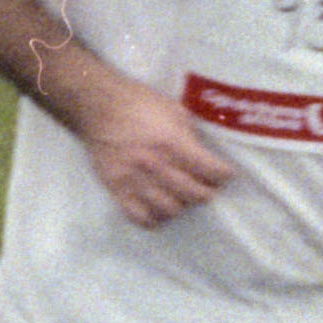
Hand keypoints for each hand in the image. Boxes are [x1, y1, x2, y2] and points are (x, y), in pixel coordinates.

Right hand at [73, 73, 238, 228]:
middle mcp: (155, 165)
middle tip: (204, 186)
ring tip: (180, 196)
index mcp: (173, 142)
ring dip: (181, 205)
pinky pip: (139, 217)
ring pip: (169, 210)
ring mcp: (134, 180)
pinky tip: (157, 209)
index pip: (211, 171)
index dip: (223, 175)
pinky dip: (153, 218)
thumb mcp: (174, 110)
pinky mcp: (116, 188)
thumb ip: (190, 136)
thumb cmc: (139, 103)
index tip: (224, 174)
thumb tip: (205, 156)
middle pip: (194, 195)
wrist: (98, 106)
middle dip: (206, 192)